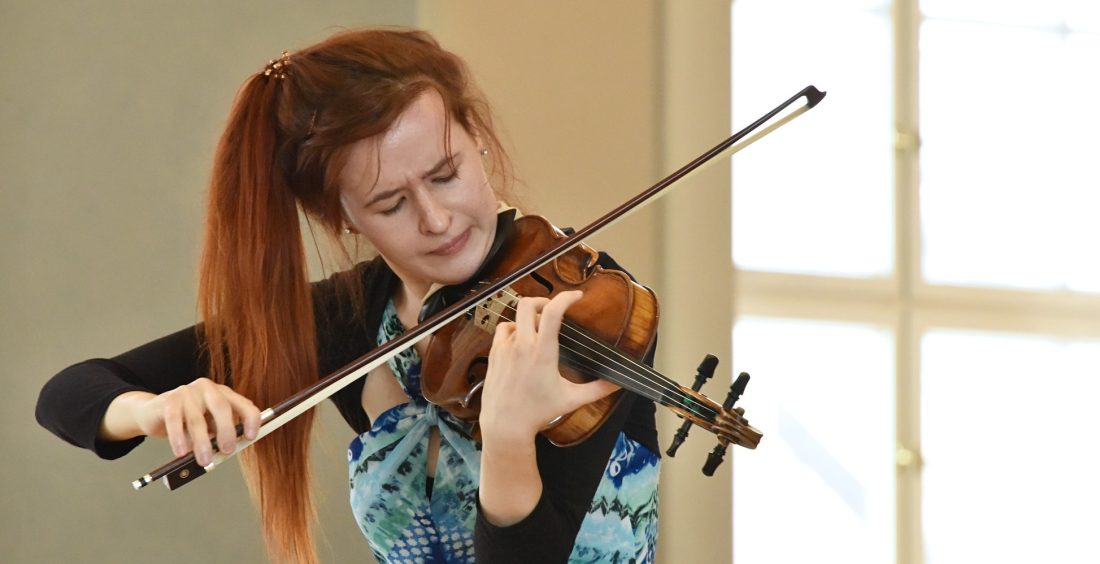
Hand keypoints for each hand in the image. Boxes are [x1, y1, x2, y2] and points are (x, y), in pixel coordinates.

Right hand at [130, 378, 260, 465]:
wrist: (153, 412)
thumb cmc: (186, 422)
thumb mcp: (208, 427)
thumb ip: (218, 436)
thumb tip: (226, 453)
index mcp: (224, 394)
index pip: (244, 404)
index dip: (250, 420)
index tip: (251, 437)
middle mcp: (208, 389)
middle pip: (222, 407)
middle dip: (226, 430)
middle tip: (227, 450)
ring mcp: (188, 392)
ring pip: (197, 418)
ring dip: (201, 442)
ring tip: (203, 460)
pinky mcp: (169, 400)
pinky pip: (175, 420)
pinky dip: (178, 438)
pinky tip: (181, 452)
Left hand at [478, 290, 619, 443]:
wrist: (506, 425)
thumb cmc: (538, 413)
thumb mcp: (571, 400)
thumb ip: (597, 389)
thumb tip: (618, 384)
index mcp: (543, 352)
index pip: (553, 312)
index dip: (566, 298)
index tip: (577, 296)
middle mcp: (522, 345)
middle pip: (528, 304)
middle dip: (543, 300)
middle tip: (554, 309)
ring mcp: (505, 348)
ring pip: (514, 316)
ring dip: (528, 317)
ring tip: (538, 328)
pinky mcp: (494, 354)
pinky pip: (502, 330)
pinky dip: (513, 329)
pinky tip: (521, 341)